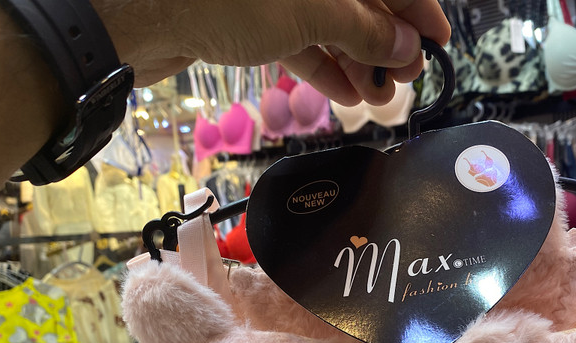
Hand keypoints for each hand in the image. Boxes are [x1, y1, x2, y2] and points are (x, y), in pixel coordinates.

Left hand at [101, 0, 450, 104]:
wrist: (136, 14)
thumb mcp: (307, 12)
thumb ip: (362, 30)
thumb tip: (405, 47)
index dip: (416, 7)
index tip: (438, 42)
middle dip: (387, 41)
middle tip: (407, 80)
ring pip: (330, 24)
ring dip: (358, 63)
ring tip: (380, 100)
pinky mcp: (249, 16)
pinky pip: (299, 41)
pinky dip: (324, 68)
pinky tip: (347, 97)